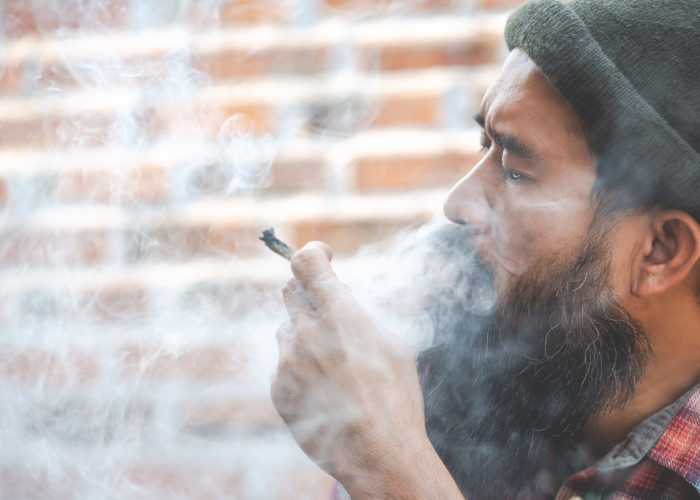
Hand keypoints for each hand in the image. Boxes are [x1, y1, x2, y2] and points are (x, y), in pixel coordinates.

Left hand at [270, 242, 429, 492]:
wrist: (378, 454)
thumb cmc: (395, 397)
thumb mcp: (393, 342)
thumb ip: (359, 312)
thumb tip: (341, 298)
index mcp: (338, 313)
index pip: (306, 261)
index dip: (314, 253)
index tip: (324, 256)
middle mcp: (305, 332)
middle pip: (292, 289)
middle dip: (310, 292)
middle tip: (331, 310)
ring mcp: (287, 361)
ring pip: (286, 328)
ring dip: (304, 332)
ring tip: (334, 362)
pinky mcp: (277, 388)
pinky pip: (283, 362)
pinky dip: (299, 365)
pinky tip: (325, 388)